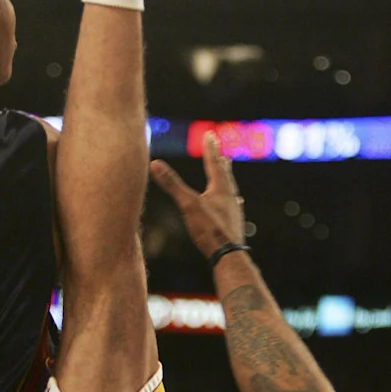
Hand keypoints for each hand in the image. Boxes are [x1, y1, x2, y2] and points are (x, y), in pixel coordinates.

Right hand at [150, 133, 245, 259]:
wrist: (228, 256)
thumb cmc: (209, 230)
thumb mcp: (188, 205)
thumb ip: (172, 184)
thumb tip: (154, 163)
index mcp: (220, 189)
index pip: (214, 163)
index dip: (210, 149)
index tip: (210, 135)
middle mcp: (229, 197)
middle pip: (225, 174)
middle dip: (220, 161)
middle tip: (221, 150)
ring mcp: (233, 211)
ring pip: (230, 189)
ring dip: (226, 178)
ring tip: (227, 172)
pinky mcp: (233, 224)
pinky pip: (232, 205)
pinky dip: (231, 199)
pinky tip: (236, 202)